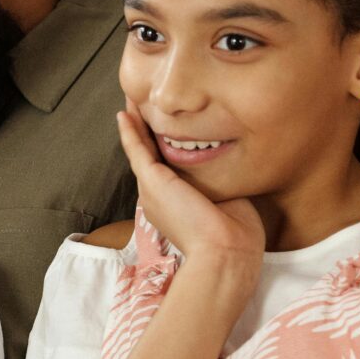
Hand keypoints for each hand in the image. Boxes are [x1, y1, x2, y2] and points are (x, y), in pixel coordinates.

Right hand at [116, 108, 263, 303]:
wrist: (226, 254)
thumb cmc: (235, 237)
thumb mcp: (228, 202)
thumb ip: (223, 184)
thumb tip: (234, 167)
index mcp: (175, 206)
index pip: (166, 171)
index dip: (163, 148)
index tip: (166, 129)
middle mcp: (158, 198)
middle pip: (149, 158)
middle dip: (145, 132)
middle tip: (140, 108)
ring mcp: (152, 190)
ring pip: (140, 151)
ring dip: (135, 126)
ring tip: (130, 105)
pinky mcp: (152, 181)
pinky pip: (136, 150)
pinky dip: (129, 131)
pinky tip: (123, 114)